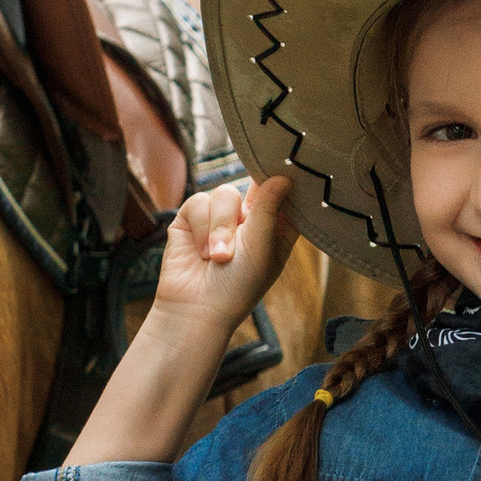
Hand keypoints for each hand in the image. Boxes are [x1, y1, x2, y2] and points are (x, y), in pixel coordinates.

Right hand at [148, 174, 295, 338]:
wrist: (196, 308)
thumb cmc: (237, 286)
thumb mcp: (261, 247)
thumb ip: (269, 207)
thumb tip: (283, 175)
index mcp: (275, 227)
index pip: (285, 192)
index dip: (286, 180)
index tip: (287, 172)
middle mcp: (249, 218)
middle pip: (252, 185)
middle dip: (245, 213)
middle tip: (242, 235)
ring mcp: (220, 216)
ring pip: (224, 193)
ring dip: (220, 228)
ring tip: (218, 257)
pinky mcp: (192, 217)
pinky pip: (198, 201)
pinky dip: (201, 228)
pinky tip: (201, 253)